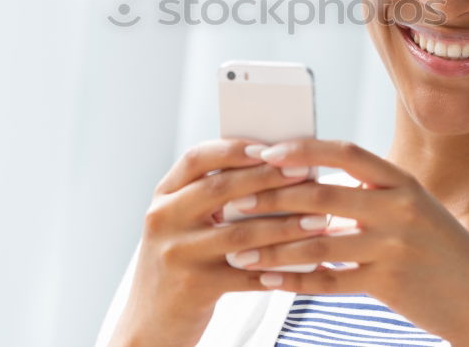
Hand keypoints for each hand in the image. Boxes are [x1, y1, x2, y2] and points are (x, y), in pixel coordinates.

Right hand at [108, 138, 332, 346]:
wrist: (150, 321)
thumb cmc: (181, 261)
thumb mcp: (182, 222)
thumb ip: (212, 195)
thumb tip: (275, 167)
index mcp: (164, 196)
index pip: (197, 158)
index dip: (234, 149)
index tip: (271, 146)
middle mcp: (164, 220)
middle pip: (220, 189)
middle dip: (268, 178)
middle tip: (306, 174)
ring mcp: (177, 254)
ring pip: (240, 233)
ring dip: (285, 226)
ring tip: (319, 220)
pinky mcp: (194, 287)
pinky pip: (245, 274)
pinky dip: (278, 268)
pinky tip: (306, 265)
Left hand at [224, 137, 468, 345]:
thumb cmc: (439, 251)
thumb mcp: (414, 210)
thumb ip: (370, 196)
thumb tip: (310, 185)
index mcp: (402, 182)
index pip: (345, 151)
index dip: (303, 149)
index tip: (265, 153)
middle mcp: (398, 207)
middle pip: (321, 195)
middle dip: (271, 199)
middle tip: (233, 204)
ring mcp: (394, 245)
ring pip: (316, 242)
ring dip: (271, 248)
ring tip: (237, 250)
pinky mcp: (388, 283)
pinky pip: (329, 280)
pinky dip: (294, 281)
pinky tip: (267, 281)